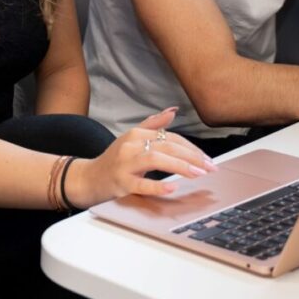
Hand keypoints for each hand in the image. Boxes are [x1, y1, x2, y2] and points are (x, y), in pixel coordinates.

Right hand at [71, 108, 214, 206]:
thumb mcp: (132, 138)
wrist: (88, 178)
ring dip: (181, 166)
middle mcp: (130, 145)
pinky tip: (173, 188)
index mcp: (136, 133)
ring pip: (156, 160)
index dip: (192, 147)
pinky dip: (158, 186)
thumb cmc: (114, 160)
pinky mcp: (120, 182)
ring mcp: (125, 164)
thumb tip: (173, 110)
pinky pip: (141, 184)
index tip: (207, 158)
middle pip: (167, 146)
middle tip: (210, 167)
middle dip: (192, 157)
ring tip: (199, 174)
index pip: (170, 136)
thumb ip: (153, 124)